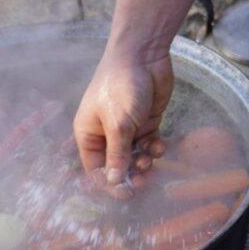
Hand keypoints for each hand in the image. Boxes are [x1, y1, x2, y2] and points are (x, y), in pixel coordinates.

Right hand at [73, 47, 172, 186]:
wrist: (143, 55)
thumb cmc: (120, 87)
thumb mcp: (118, 124)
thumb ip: (117, 154)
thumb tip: (114, 182)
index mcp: (89, 134)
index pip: (96, 168)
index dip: (109, 184)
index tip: (126, 194)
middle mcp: (106, 135)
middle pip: (117, 166)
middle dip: (130, 175)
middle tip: (144, 180)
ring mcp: (127, 129)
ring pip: (135, 157)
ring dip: (144, 163)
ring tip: (151, 158)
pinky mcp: (146, 123)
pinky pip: (149, 145)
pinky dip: (154, 149)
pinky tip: (159, 144)